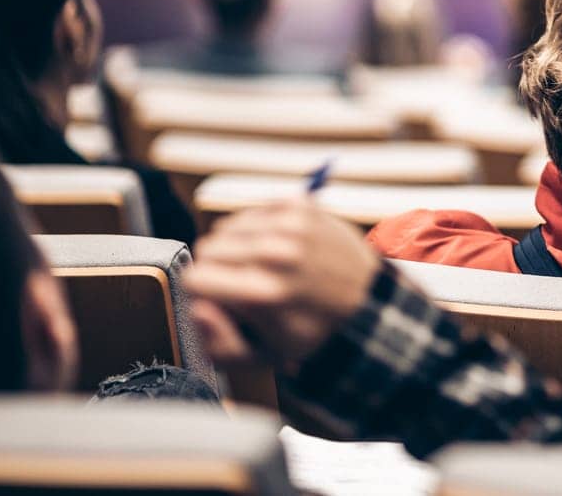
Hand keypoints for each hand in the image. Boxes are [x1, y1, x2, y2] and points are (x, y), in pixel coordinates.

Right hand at [186, 201, 381, 372]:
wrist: (366, 301)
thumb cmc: (313, 332)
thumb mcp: (264, 356)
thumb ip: (219, 344)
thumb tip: (198, 309)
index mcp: (265, 293)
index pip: (195, 277)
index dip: (202, 292)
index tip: (220, 300)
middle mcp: (278, 253)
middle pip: (207, 248)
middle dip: (216, 268)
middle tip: (243, 285)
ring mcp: (292, 225)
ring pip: (226, 226)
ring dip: (236, 246)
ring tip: (262, 267)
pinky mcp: (302, 206)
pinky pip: (252, 210)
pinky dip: (257, 228)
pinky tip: (277, 248)